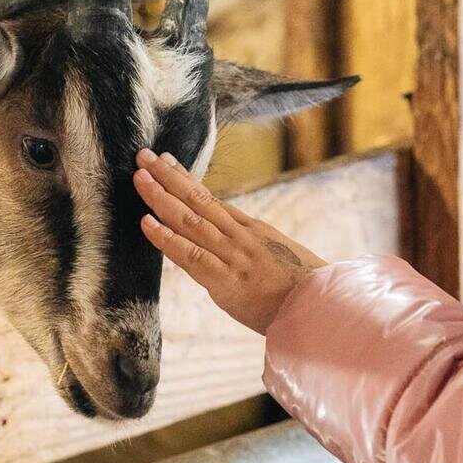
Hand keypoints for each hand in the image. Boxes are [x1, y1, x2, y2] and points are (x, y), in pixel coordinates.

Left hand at [134, 148, 325, 334]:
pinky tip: (146, 223)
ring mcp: (233, 256)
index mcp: (252, 229)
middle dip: (168, 177)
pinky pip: (192, 256)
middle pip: (198, 200)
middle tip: (143, 155)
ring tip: (139, 178)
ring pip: (191, 221)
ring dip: (161, 198)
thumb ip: (254, 244)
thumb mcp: (280, 256)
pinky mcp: (227, 280)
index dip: (185, 179)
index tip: (166, 160)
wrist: (324, 307)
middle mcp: (240, 236)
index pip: (211, 199)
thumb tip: (230, 236)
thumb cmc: (305, 288)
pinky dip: (167, 238)